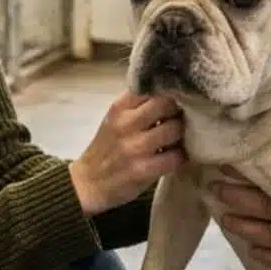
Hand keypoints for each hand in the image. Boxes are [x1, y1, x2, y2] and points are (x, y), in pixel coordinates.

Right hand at [70, 93, 184, 214]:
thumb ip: (138, 104)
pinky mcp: (143, 170)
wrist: (89, 182)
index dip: (167, 93)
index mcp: (119, 107)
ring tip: (175, 140)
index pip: (152, 87)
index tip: (173, 100)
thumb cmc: (108, 147)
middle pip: (166, 104)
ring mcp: (134, 147)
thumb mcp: (115, 118)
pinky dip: (179, 157)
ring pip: (174, 129)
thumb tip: (172, 93)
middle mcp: (126, 123)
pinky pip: (175, 157)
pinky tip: (172, 157)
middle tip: (177, 121)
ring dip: (180, 135)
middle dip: (177, 112)